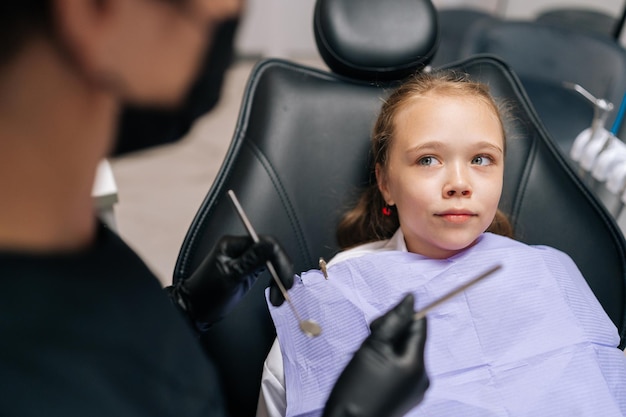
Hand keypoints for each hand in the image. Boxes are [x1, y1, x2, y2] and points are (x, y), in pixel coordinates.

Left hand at [169, 234, 292, 325]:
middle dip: (281, 271)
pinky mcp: (249, 269)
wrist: (195, 310)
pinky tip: (277, 291)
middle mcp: (240, 248)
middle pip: (272, 251)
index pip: (266, 243)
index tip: (284, 280)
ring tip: (279, 297)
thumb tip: (271, 245)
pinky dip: (276, 280)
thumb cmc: (207, 294)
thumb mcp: (231, 277)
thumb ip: (252, 260)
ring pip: (273, 261)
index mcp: (233, 244)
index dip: (279, 260)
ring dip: (280, 277)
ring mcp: (246, 258)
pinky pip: (269, 269)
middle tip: (284, 290)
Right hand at [322, 294, 428, 416]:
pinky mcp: (405, 398)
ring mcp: (414, 390)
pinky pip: (399, 370)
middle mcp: (422, 377)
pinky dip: (385, 364)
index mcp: (418, 364)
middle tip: (366, 343)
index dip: (400, 316)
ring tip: (364, 360)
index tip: (378, 323)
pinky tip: (368, 373)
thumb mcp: (372, 346)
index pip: (420, 325)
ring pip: (403, 354)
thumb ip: (393, 321)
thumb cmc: (356, 387)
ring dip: (385, 349)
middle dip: (389, 334)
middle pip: (410, 339)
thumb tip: (411, 297)